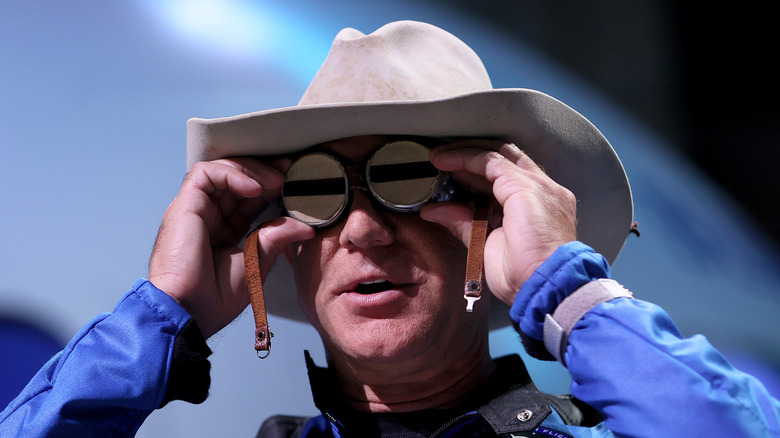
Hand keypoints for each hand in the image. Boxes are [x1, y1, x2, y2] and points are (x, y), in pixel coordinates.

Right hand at [148, 158, 313, 337]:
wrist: (189, 311)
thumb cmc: (215, 298)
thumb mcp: (256, 262)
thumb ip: (277, 238)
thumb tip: (305, 226)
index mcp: (223, 232)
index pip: (248, 199)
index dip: (271, 187)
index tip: (295, 182)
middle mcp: (208, 217)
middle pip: (235, 180)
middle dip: (265, 171)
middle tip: (290, 171)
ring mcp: (194, 210)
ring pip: (221, 170)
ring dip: (252, 170)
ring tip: (276, 181)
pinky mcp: (184, 206)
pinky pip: (206, 174)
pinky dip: (232, 174)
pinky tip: (255, 188)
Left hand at [421, 140, 576, 305]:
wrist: (546, 287)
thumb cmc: (525, 278)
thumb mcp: (486, 245)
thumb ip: (464, 223)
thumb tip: (434, 210)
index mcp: (540, 206)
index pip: (507, 176)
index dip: (477, 172)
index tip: (450, 174)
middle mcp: (544, 190)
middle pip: (505, 159)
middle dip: (471, 156)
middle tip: (441, 160)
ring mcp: (537, 186)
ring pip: (497, 155)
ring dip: (464, 153)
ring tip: (438, 158)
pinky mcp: (524, 186)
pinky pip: (490, 162)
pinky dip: (464, 158)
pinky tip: (444, 161)